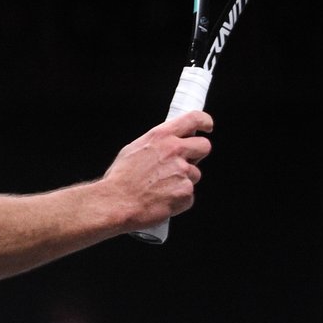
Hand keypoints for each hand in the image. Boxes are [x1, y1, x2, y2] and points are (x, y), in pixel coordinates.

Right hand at [107, 110, 212, 227]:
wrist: (116, 203)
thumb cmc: (120, 179)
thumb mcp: (134, 149)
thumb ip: (157, 143)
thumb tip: (167, 143)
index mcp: (161, 137)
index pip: (193, 119)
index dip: (204, 122)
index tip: (207, 126)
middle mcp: (174, 150)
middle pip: (204, 146)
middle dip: (197, 155)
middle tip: (184, 163)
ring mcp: (182, 171)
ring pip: (195, 174)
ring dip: (184, 181)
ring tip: (162, 188)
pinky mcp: (186, 192)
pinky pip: (189, 195)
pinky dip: (179, 199)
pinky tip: (163, 199)